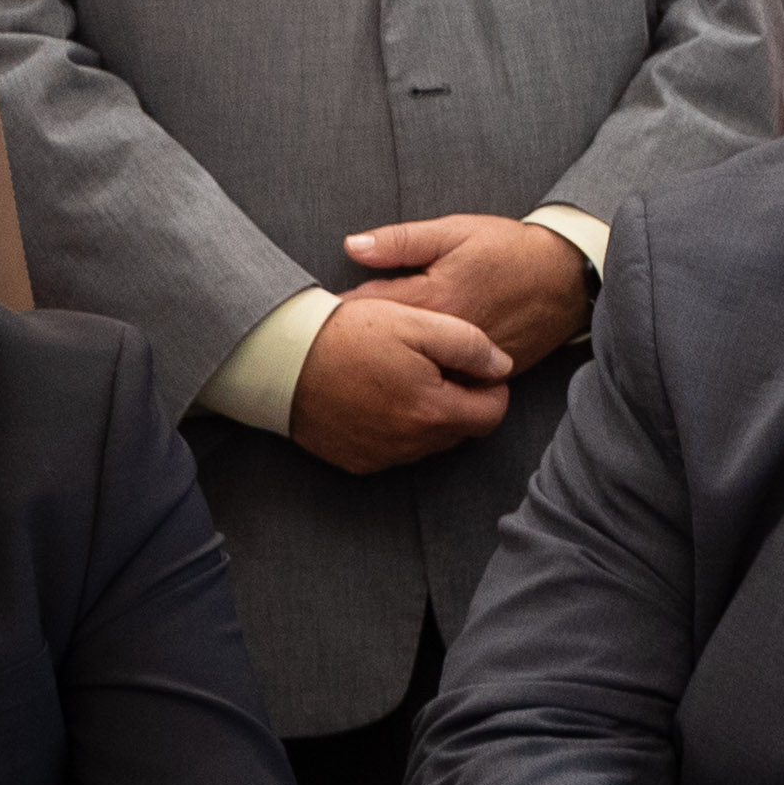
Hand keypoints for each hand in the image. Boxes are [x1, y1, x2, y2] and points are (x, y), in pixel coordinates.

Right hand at [287, 292, 510, 473]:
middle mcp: (410, 445)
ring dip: (429, 414)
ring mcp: (382, 457)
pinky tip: (378, 396)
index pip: (492, 414)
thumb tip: (502, 366)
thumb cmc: (349, 334)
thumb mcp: (416, 323)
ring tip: (403, 376)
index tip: (472, 363)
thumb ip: (469, 344)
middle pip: (461, 429)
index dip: (490, 386)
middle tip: (434, 364)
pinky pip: (396, 449)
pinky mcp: (358, 461)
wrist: (281, 359)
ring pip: (429, 441)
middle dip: (461, 399)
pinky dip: (398, 427)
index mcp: (432, 411)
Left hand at [345, 213, 594, 371]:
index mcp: (430, 299)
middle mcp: (444, 339)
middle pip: (383, 348)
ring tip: (356, 362)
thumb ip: (400, 242)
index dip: (335, 313)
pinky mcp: (482, 377)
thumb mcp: (453, 231)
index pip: (365, 312)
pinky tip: (403, 375)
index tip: (314, 314)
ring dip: (385, 367)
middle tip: (322, 342)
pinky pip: (443, 384)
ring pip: (412, 372)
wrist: (568, 278)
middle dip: (354, 344)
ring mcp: (464, 364)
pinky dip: (422, 379)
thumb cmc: (509, 249)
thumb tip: (351, 246)